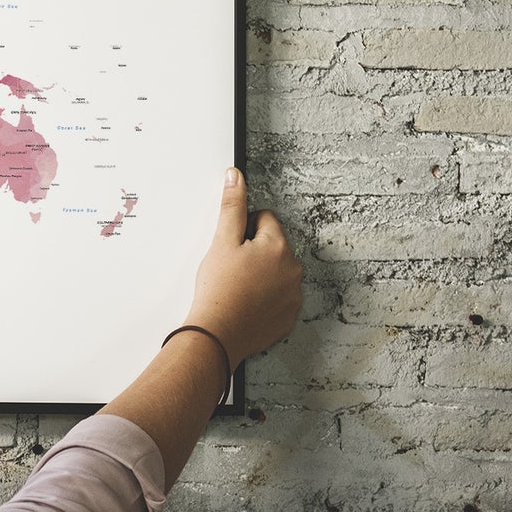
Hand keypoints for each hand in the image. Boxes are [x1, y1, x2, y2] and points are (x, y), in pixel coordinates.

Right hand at [184, 167, 302, 364]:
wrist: (218, 334)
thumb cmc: (219, 290)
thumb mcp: (221, 242)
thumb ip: (231, 206)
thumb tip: (235, 177)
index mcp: (278, 246)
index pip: (264, 218)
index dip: (242, 228)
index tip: (230, 246)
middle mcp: (293, 269)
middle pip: (272, 245)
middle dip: (254, 251)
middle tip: (231, 267)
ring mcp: (294, 294)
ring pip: (276, 271)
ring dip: (260, 274)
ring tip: (237, 287)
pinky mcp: (288, 316)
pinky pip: (278, 296)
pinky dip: (264, 297)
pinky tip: (245, 302)